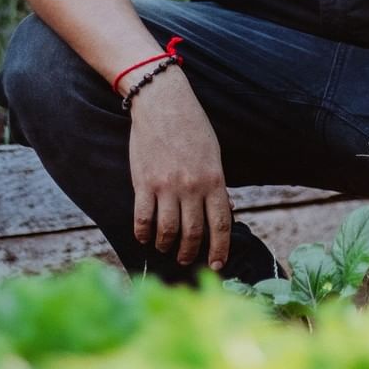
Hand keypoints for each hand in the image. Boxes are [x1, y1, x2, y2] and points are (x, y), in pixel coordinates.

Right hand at [126, 71, 233, 270]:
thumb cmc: (192, 126)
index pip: (221, 224)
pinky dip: (143, 233)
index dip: (220, 249)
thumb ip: (217, 184)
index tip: (218, 265)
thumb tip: (226, 211)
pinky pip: (143, 218)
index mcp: (214, 180)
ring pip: (167, 231)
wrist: (163, 103)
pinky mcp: (143, 183)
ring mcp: (166, 187)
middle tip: (186, 259)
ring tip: (165, 248)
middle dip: (190, 252)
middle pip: (193, 233)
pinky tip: (144, 238)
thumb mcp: (214, 154)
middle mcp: (192, 187)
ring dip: (166, 245)